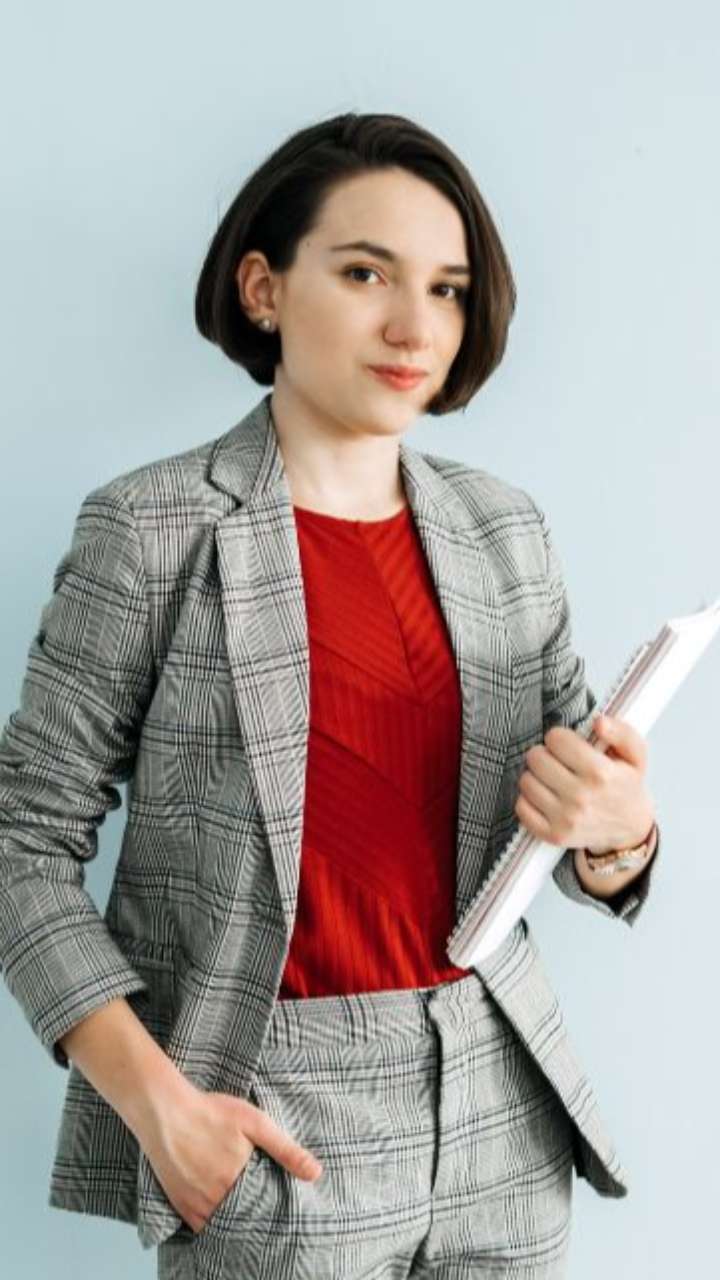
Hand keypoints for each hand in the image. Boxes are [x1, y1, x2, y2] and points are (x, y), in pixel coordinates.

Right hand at [140, 1079, 322, 1234]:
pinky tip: (220, 1209)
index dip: (272, 1206)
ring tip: (242, 1205)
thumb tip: (316, 1173)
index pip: (264, 1208)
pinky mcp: (180, 1205)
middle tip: (261, 1202)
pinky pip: (200, 1226)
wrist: (165, 1110)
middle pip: (243, 1217)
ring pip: (222, 1223)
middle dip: (254, 1213)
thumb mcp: (255, 1122)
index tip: (278, 1202)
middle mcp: (216, 1199)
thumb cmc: (211, 1112)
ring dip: (233, 1218)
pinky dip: (212, 1222)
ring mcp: (196, 1205)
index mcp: (238, 1181)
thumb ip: (285, 1150)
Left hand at [514, 714, 655, 853]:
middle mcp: (581, 797)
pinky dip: (529, 800)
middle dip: (545, 754)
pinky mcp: (553, 835)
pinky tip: (546, 796)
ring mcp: (565, 819)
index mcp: (600, 773)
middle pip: (536, 758)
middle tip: (558, 761)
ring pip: (526, 781)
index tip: (567, 745)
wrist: (630, 828)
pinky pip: (521, 808)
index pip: (556, 739)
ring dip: (536, 776)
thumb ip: (621, 731)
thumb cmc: (627, 786)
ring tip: (552, 779)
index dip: (560, 738)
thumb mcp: (636, 754)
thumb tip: (599, 722)